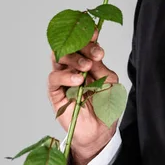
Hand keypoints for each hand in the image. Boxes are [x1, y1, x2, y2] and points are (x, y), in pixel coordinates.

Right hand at [47, 28, 118, 164]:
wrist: (99, 131)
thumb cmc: (106, 107)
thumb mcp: (111, 85)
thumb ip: (102, 69)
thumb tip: (93, 57)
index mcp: (89, 62)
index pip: (85, 44)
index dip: (88, 36)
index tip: (96, 33)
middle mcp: (74, 67)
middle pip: (72, 46)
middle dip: (84, 46)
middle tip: (96, 53)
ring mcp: (64, 78)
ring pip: (59, 58)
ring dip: (74, 59)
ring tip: (86, 67)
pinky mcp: (55, 92)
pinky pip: (54, 78)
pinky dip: (65, 75)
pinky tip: (78, 80)